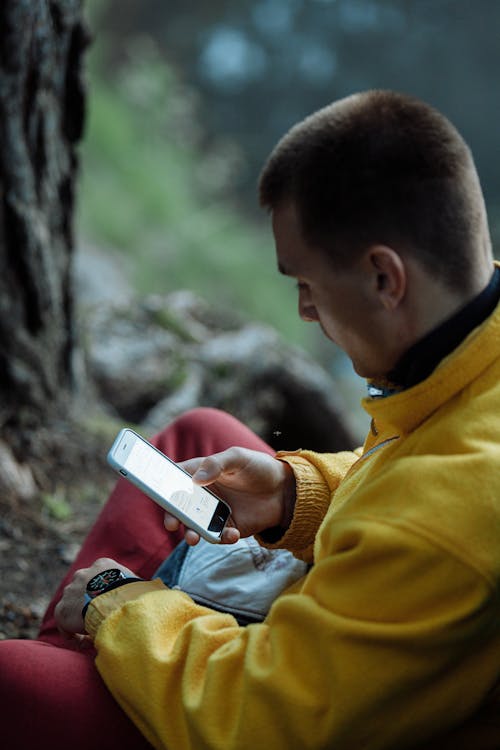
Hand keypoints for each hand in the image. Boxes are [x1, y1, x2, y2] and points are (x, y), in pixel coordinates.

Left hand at [54, 557, 137, 640]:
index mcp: (103, 565)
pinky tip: (84, 642)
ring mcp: (70, 591)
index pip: (100, 578)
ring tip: (92, 633)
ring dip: (81, 618)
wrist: (117, 604)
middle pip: (84, 590)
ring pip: (73, 606)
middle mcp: (83, 574)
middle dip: (90, 604)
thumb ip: (137, 587)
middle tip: (100, 619)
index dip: (105, 595)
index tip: (110, 608)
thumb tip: (153, 594)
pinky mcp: (62, 610)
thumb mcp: (139, 583)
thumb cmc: (134, 595)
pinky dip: (72, 633)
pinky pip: (64, 623)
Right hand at [163, 447, 295, 545]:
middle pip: (179, 507)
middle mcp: (203, 495)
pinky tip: (233, 533)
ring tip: (193, 538)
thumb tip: (197, 478)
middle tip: (171, 523)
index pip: (175, 479)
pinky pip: (218, 536)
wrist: (285, 490)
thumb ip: (217, 464)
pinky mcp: (228, 527)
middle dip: (172, 516)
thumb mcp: (238, 457)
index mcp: (201, 473)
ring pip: (194, 526)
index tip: (158, 494)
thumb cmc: (258, 467)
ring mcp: (214, 513)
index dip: (163, 486)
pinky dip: (222, 538)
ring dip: (190, 533)